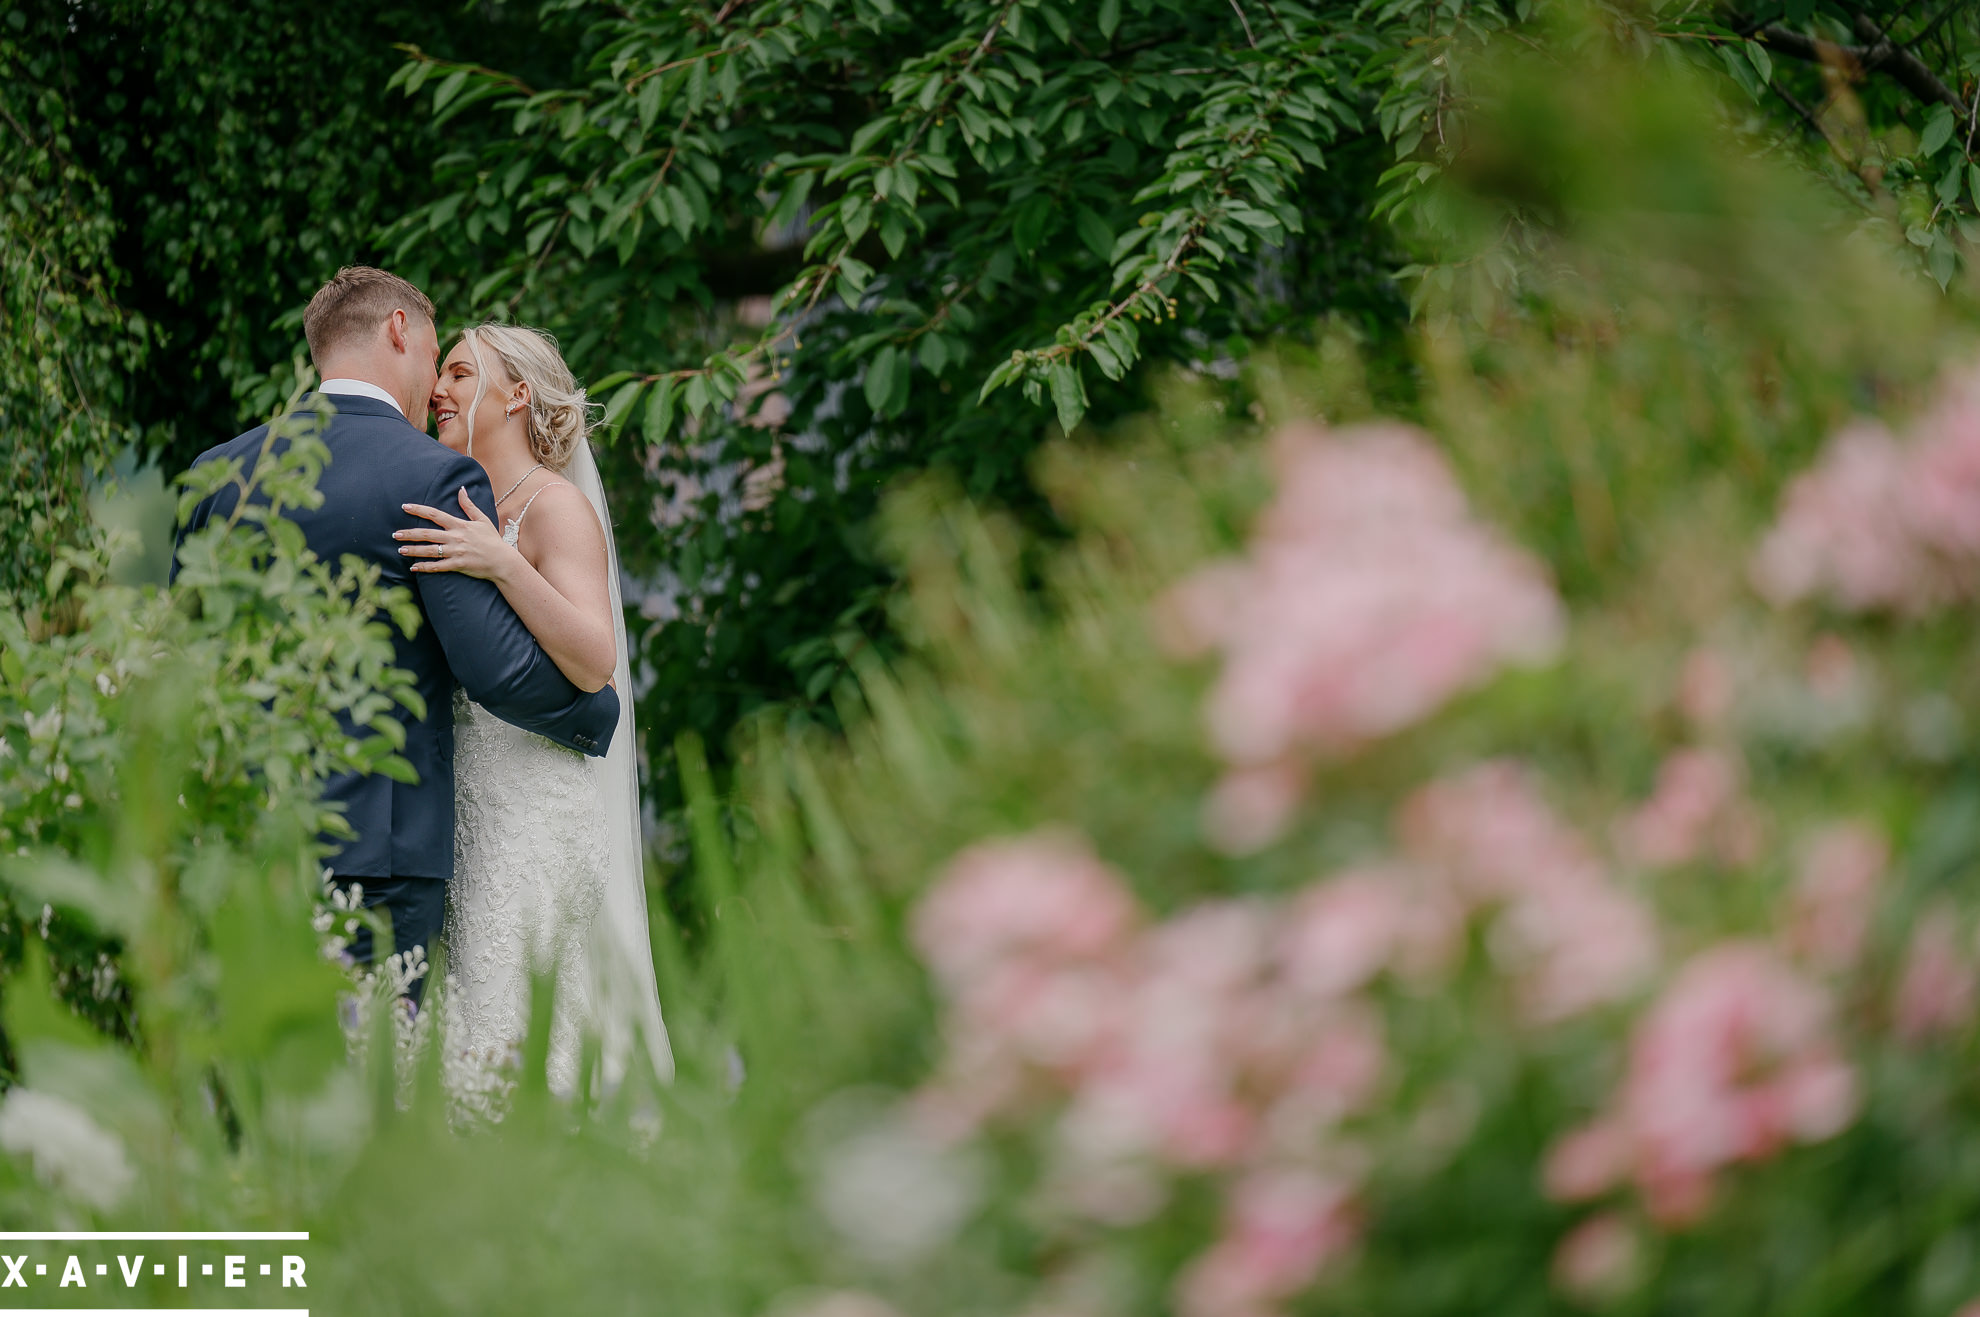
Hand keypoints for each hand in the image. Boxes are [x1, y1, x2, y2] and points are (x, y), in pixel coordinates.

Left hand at [396, 488, 520, 580]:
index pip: (435, 514)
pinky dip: (425, 567)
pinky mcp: (458, 565)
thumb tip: (461, 489)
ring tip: (400, 549)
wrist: (502, 561)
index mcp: (460, 525)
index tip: (405, 507)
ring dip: (413, 550)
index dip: (419, 510)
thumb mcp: (482, 519)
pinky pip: (438, 567)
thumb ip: (469, 505)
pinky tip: (413, 568)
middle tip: (395, 534)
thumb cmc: (492, 540)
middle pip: (428, 534)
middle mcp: (456, 537)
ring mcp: (456, 552)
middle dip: (409, 533)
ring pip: (430, 550)